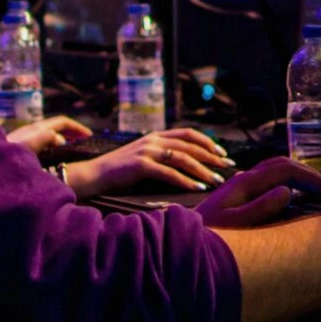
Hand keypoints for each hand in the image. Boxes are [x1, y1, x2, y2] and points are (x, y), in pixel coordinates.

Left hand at [6, 116, 94, 152]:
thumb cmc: (10, 156)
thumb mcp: (31, 145)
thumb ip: (47, 138)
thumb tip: (60, 140)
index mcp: (37, 128)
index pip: (62, 122)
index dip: (77, 128)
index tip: (89, 136)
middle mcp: (32, 129)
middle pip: (56, 126)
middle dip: (72, 132)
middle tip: (84, 142)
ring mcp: (26, 137)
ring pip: (50, 134)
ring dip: (63, 139)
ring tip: (72, 150)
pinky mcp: (22, 146)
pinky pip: (43, 142)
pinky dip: (53, 146)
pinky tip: (54, 158)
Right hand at [62, 128, 237, 197]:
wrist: (93, 175)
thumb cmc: (119, 172)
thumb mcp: (142, 158)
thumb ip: (161, 156)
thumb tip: (186, 165)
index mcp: (155, 136)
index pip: (188, 134)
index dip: (207, 142)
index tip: (222, 153)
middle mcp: (152, 139)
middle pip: (190, 145)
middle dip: (211, 156)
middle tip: (227, 167)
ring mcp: (146, 151)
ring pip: (183, 158)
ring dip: (203, 170)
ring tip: (217, 180)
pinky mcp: (140, 165)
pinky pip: (169, 173)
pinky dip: (186, 181)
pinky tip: (198, 188)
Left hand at [196, 156, 320, 228]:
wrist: (178, 242)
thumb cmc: (208, 237)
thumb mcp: (234, 225)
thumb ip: (260, 208)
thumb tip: (287, 191)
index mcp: (245, 183)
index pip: (285, 168)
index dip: (309, 176)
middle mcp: (243, 179)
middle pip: (281, 165)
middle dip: (307, 173)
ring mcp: (240, 186)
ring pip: (274, 172)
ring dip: (297, 177)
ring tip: (316, 190)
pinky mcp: (238, 196)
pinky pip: (268, 182)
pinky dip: (286, 184)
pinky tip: (293, 197)